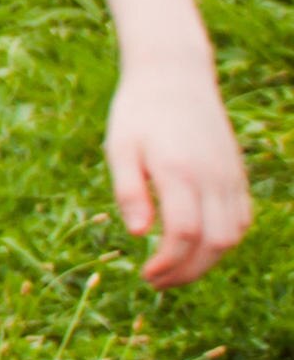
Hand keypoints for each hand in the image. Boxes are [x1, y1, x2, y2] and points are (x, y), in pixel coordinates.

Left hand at [110, 65, 253, 287]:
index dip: (169, 263)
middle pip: (214, 242)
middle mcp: (212, 177)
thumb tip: (136, 233)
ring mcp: (229, 176)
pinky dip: (224, 240)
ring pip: (233, 234)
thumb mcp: (119, 147)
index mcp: (179, 171)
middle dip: (187, 272)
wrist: (175, 76)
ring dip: (206, 261)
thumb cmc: (138, 113)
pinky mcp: (237, 174)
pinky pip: (241, 218)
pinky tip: (196, 246)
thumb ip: (129, 190)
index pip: (184, 233)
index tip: (146, 275)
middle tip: (156, 282)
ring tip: (173, 269)